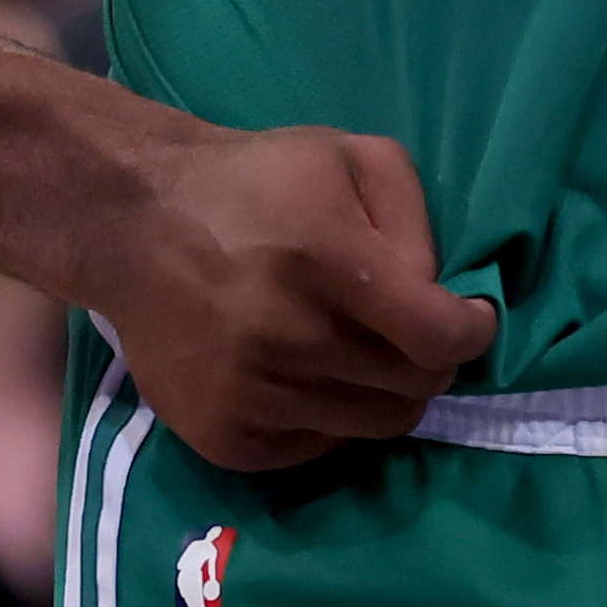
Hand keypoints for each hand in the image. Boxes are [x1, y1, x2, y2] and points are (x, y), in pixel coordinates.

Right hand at [98, 121, 497, 469]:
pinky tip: (308, 373)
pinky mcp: (225, 438)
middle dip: (430, 362)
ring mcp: (252, 395)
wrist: (135, 224)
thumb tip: (438, 295)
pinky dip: (332, 418)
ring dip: (383, 392)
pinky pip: (318, 449)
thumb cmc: (257, 182)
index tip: (471, 319)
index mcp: (325, 260)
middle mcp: (288, 337)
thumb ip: (413, 218)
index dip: (471, 332)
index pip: (435, 337)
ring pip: (373, 428)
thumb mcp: (349, 157)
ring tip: (358, 351)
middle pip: (412, 389)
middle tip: (412, 334)